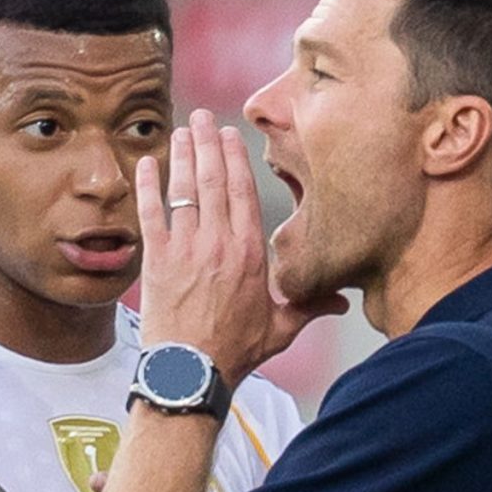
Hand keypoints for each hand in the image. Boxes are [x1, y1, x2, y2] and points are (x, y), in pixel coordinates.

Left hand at [137, 110, 346, 381]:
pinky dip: (147, 185)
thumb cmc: (235, 352)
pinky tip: (146, 163)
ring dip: (181, 155)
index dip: (235, 159)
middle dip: (207, 143)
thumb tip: (345, 302)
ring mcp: (185, 248)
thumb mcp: (280, 329)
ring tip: (180, 131)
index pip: (243, 192)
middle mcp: (219, 243)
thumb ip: (310, 307)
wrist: (191, 373)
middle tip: (202, 118)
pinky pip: (150, 213)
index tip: (230, 135)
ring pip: (183, 189)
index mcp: (251, 252)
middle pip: (213, 180)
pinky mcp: (156, 260)